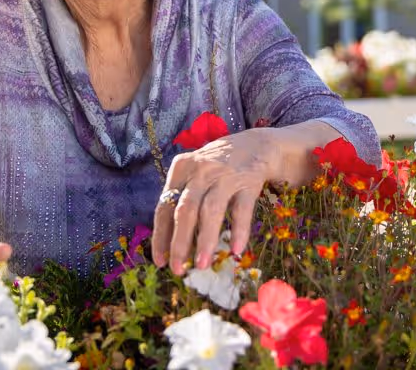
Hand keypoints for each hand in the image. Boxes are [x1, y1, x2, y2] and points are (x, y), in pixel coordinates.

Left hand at [152, 129, 273, 274]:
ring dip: (205, 240)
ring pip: (211, 211)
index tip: (160, 261)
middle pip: (185, 210)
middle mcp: (200, 170)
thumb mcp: (194, 174)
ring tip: (202, 265)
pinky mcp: (248, 181)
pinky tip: (236, 249)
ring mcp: (225, 175)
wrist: (256, 145)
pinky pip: (242, 209)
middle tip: (178, 270)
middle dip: (179, 242)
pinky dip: (238, 230)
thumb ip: (182, 201)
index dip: (161, 236)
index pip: (165, 206)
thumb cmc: (217, 167)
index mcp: (180, 169)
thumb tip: (171, 244)